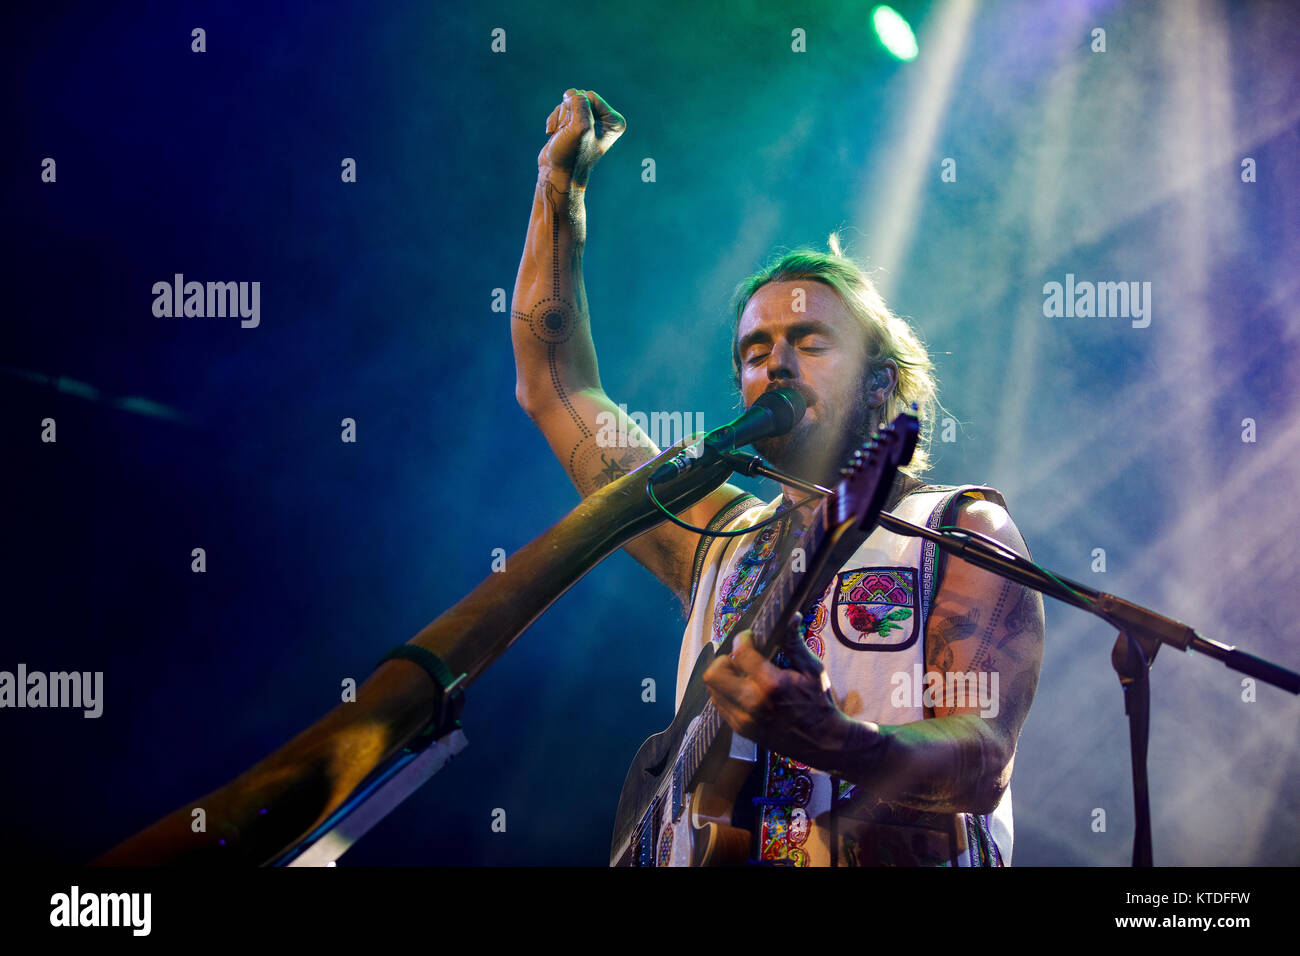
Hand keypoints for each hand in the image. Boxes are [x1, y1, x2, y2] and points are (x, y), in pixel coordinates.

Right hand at [537, 89, 625, 187]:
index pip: (590, 96)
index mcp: (615, 122)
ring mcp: (590, 121)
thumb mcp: (579, 128)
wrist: (556, 174)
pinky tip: (553, 134)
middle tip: (567, 132)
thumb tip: (571, 93)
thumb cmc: (571, 156)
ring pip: (569, 102)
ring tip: (560, 135)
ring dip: (560, 117)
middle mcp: (605, 120)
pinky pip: (563, 108)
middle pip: (580, 97)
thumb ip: (579, 103)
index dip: (577, 110)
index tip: (576, 131)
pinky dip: (555, 120)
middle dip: (568, 112)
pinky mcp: (575, 123)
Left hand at [703, 619, 857, 769]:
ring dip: (724, 677)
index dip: (743, 639)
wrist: (824, 743)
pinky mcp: (741, 730)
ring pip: (712, 689)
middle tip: (741, 658)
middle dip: (725, 659)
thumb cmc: (820, 703)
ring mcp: (744, 719)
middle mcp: (753, 703)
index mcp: (772, 684)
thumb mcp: (813, 670)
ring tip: (743, 674)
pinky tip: (745, 690)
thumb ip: (796, 643)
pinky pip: (719, 705)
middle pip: (714, 673)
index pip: (740, 652)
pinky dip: (727, 693)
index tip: (751, 638)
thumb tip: (792, 616)